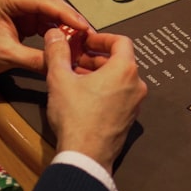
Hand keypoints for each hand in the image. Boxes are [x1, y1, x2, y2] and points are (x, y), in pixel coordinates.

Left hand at [0, 0, 91, 77]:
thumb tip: (59, 66)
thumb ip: (34, 58)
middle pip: (52, 4)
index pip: (45, 2)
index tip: (85, 28)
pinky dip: (57, 31)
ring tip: (82, 40)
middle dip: (70, 20)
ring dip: (65, 26)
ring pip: (51, 13)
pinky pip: (46, 22)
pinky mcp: (23, 17)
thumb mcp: (4, 55)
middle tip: (88, 35)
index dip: (68, 14)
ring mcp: (21, 6)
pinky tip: (67, 42)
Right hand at [44, 29, 147, 171]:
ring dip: (99, 73)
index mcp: (125, 70)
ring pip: (119, 79)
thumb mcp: (60, 79)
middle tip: (75, 59)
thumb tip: (55, 34)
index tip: (86, 41)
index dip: (101, 37)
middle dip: (96, 57)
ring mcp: (135, 103)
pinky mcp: (129, 118)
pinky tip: (83, 95)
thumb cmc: (75, 116)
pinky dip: (105, 89)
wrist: (86, 156)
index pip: (120, 41)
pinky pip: (120, 95)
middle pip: (120, 60)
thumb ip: (57, 52)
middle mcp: (136, 84)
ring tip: (76, 77)